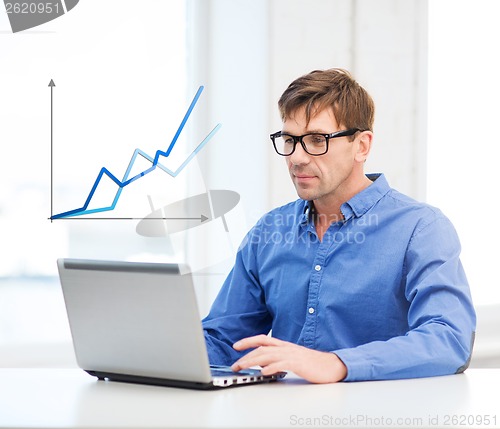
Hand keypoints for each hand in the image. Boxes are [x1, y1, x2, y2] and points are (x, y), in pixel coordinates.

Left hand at [231, 335, 346, 383]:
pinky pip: (282, 364)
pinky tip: (263, 372)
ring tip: (243, 367)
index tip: (236, 345)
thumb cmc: (312, 363)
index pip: (262, 339)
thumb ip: (278, 358)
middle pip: (261, 348)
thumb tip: (262, 362)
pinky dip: (271, 367)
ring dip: (253, 361)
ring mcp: (292, 354)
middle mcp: (286, 347)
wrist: (331, 365)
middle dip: (246, 356)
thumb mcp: (292, 358)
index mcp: (284, 345)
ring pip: (268, 355)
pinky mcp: (298, 363)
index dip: (248, 341)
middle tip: (235, 364)